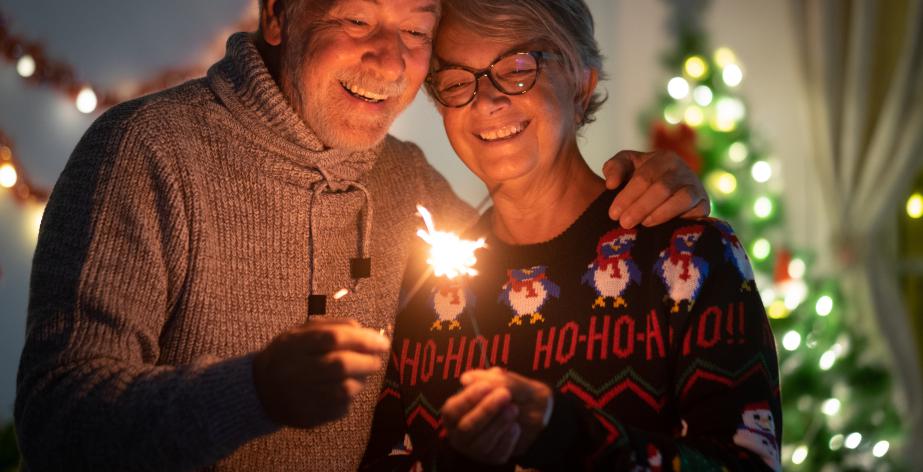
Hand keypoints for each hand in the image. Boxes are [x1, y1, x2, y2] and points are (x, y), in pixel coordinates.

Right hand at [252, 319, 389, 428]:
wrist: (259, 391)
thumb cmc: (288, 355)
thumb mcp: (300, 332)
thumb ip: (332, 326)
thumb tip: (366, 331)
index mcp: (293, 345)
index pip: (332, 338)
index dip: (362, 339)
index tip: (382, 341)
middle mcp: (295, 371)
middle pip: (340, 365)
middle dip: (367, 361)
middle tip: (377, 359)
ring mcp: (301, 397)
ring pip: (344, 389)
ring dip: (362, 380)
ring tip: (361, 373)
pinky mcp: (309, 417)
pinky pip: (341, 408)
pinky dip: (350, 397)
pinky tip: (345, 389)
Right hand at [441, 368, 551, 462]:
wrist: (537, 410)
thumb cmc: (512, 393)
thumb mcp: (504, 382)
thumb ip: (487, 379)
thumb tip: (465, 379)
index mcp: (454, 412)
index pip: (452, 409)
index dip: (468, 398)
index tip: (486, 386)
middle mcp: (460, 433)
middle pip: (466, 427)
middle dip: (486, 411)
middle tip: (505, 394)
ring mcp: (475, 448)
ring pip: (482, 442)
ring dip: (498, 424)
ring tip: (514, 409)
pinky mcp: (492, 458)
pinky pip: (497, 453)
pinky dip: (508, 439)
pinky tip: (516, 427)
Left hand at [601, 149, 709, 227]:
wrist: (669, 192)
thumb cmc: (642, 178)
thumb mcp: (627, 166)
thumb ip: (614, 168)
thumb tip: (611, 184)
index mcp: (663, 158)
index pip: (645, 176)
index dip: (628, 196)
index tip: (613, 214)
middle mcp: (683, 170)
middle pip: (662, 188)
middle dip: (640, 207)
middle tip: (624, 223)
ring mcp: (696, 187)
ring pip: (682, 199)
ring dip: (660, 214)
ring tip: (643, 224)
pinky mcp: (704, 206)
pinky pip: (696, 214)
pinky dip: (679, 221)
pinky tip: (662, 229)